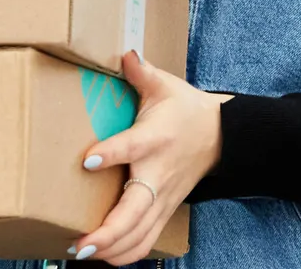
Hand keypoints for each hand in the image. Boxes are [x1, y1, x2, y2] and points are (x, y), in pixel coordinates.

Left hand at [69, 50, 228, 264]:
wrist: (221, 137)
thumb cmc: (186, 109)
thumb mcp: (165, 86)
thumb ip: (140, 72)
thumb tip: (123, 52)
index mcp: (155, 139)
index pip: (131, 147)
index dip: (110, 154)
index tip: (87, 161)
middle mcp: (158, 174)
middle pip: (135, 211)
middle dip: (108, 232)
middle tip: (79, 243)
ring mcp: (163, 198)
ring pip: (140, 235)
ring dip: (112, 250)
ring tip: (80, 254)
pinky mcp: (164, 211)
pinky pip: (146, 241)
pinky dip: (125, 255)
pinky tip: (101, 258)